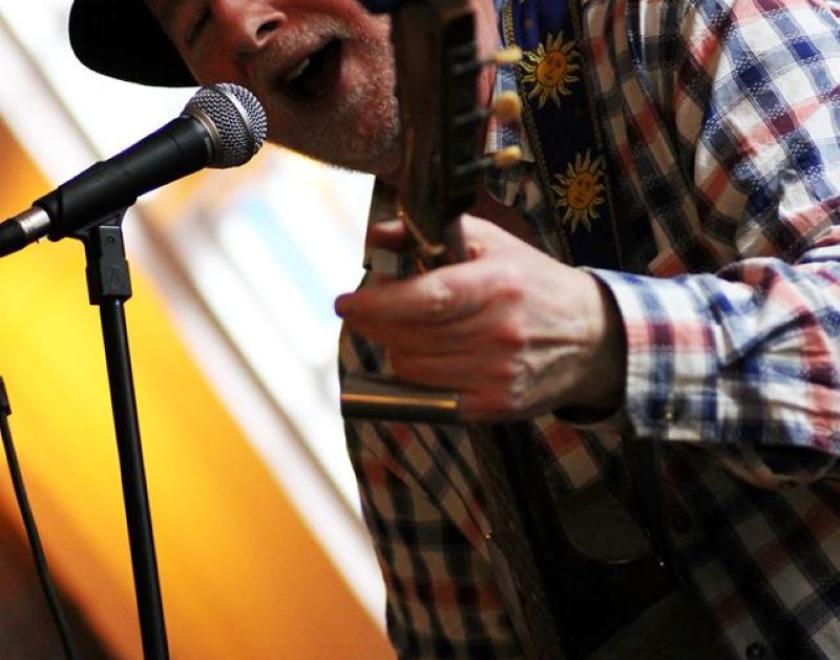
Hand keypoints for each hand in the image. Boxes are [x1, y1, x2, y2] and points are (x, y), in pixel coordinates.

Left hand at [335, 215, 626, 420]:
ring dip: (398, 348)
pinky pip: (431, 396)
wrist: (593, 339)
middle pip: (408, 337)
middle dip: (376, 323)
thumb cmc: (535, 285)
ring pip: (412, 369)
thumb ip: (434, 235)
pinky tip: (431, 358)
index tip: (346, 301)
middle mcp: (498, 334)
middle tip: (371, 310)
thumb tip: (378, 235)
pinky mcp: (495, 406)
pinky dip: (419, 377)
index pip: (424, 299)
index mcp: (496, 287)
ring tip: (413, 331)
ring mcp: (497, 375)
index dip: (376, 303)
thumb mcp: (494, 245)